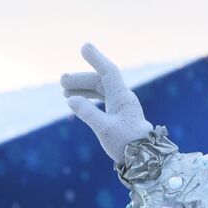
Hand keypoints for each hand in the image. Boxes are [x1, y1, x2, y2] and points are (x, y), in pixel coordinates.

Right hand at [61, 43, 152, 164]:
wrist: (145, 159)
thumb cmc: (126, 144)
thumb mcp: (103, 128)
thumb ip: (87, 112)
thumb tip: (72, 100)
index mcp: (122, 97)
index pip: (108, 72)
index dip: (96, 59)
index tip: (84, 47)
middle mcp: (123, 98)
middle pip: (100, 81)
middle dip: (80, 80)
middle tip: (61, 82)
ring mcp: (122, 106)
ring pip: (100, 91)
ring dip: (83, 89)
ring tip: (64, 93)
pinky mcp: (121, 116)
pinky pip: (103, 100)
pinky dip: (89, 99)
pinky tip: (78, 103)